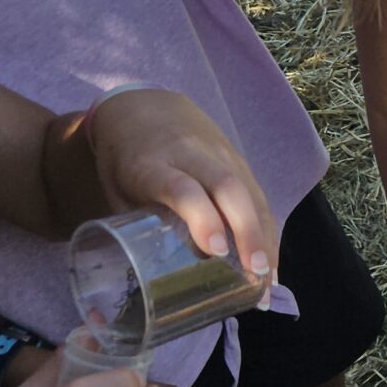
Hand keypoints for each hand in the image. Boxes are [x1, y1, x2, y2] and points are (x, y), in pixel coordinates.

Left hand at [85, 88, 277, 281]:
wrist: (146, 106)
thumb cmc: (125, 159)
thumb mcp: (116, 191)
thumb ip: (135, 228)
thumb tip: (151, 280)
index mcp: (153, 164)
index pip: (182, 188)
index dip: (201, 217)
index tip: (215, 250)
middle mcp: (192, 155)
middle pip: (228, 189)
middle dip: (247, 232)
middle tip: (255, 273)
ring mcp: (220, 154)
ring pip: (250, 193)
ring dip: (263, 236)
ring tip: (268, 278)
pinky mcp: (238, 160)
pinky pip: (258, 196)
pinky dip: (266, 230)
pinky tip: (269, 260)